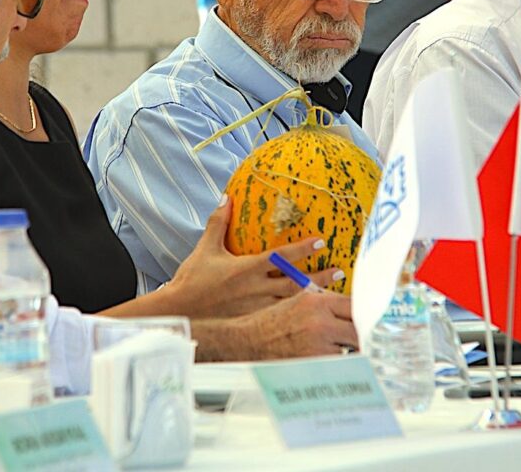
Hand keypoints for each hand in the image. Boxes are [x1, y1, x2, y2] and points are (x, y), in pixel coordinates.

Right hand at [163, 196, 340, 317]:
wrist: (181, 311)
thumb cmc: (192, 280)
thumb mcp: (205, 247)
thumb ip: (218, 222)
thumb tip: (227, 197)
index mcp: (247, 269)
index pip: (281, 257)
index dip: (303, 248)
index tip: (321, 241)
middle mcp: (256, 289)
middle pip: (295, 282)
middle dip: (319, 277)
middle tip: (339, 271)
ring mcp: (257, 309)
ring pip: (293, 303)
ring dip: (313, 297)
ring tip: (333, 294)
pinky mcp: (254, 323)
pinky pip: (282, 319)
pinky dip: (298, 315)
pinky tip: (311, 316)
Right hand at [232, 291, 357, 358]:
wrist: (248, 341)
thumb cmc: (272, 322)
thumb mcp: (298, 301)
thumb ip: (325, 302)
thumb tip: (353, 308)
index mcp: (317, 302)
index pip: (355, 305)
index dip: (364, 313)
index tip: (369, 319)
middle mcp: (320, 322)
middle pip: (359, 329)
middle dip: (361, 335)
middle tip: (361, 339)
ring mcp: (319, 345)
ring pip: (351, 350)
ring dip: (350, 352)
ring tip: (338, 350)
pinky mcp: (315, 365)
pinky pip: (338, 365)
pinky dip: (337, 364)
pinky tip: (327, 361)